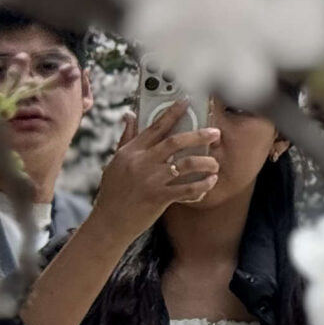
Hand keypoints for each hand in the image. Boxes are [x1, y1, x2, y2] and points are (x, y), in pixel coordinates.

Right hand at [91, 103, 218, 235]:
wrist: (107, 223)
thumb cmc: (114, 191)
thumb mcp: (116, 162)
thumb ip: (126, 138)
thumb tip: (129, 114)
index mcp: (131, 152)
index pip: (155, 127)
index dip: (173, 112)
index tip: (187, 102)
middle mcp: (141, 163)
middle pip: (176, 142)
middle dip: (200, 135)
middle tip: (216, 133)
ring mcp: (151, 180)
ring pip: (187, 164)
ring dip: (206, 163)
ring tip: (214, 164)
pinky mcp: (158, 197)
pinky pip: (188, 188)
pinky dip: (203, 185)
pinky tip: (210, 182)